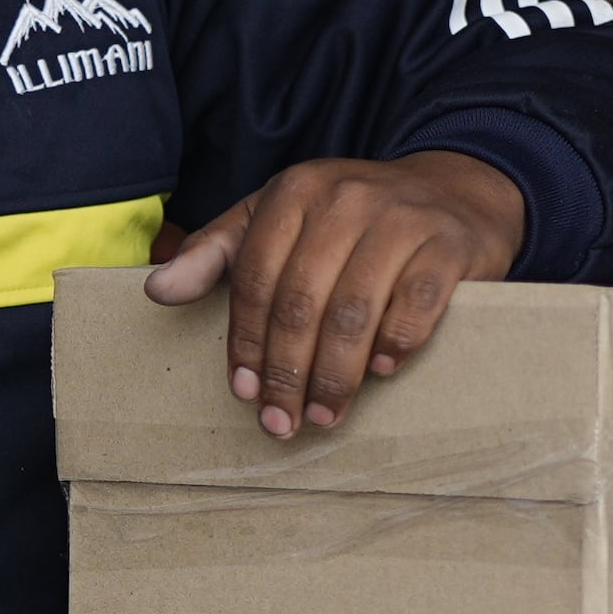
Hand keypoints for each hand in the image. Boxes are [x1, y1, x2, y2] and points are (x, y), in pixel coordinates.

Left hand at [143, 151, 526, 440]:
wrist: (454, 193)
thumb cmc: (353, 220)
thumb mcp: (280, 218)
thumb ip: (218, 252)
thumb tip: (158, 291)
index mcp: (296, 191)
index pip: (255, 277)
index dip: (246, 342)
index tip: (245, 393)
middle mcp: (346, 198)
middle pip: (301, 301)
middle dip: (287, 372)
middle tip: (283, 422)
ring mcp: (402, 219)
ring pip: (354, 311)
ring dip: (335, 375)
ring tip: (325, 414)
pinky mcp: (449, 245)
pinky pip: (417, 306)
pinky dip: (395, 345)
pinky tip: (382, 372)